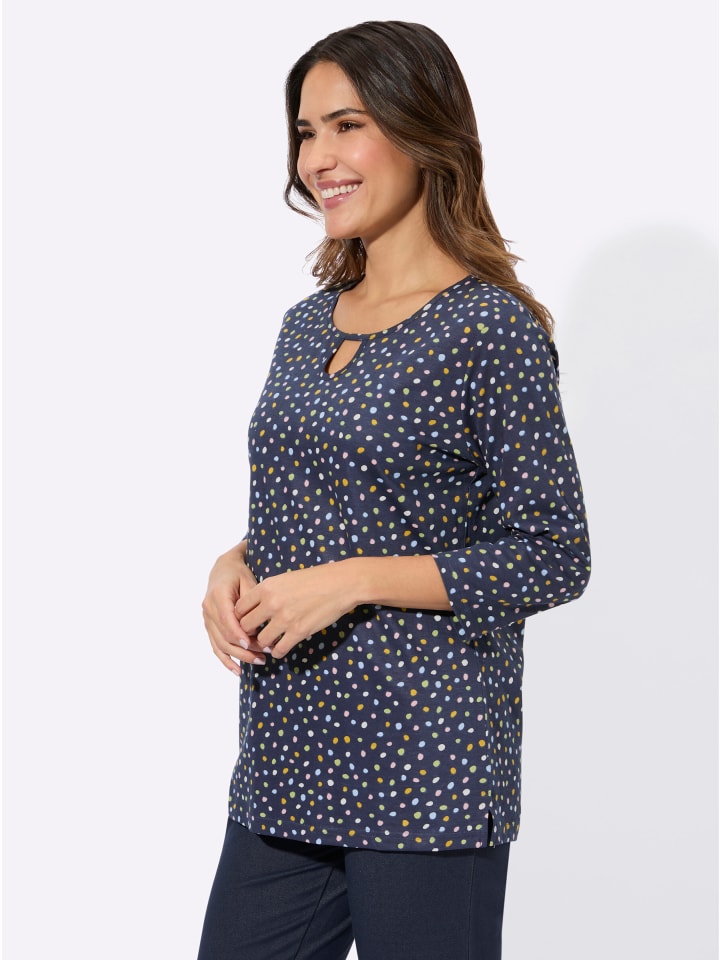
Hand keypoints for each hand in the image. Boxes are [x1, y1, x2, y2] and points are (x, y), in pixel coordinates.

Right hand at [202, 543, 267, 673]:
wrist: (223, 569)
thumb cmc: (239, 574)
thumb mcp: (249, 581)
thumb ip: (251, 602)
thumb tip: (258, 624)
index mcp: (218, 596)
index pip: (226, 620)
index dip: (239, 634)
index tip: (253, 644)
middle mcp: (208, 609)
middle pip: (224, 636)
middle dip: (244, 649)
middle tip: (265, 654)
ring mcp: (207, 619)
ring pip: (220, 644)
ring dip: (239, 656)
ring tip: (259, 661)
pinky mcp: (209, 627)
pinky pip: (215, 647)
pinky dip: (226, 660)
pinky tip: (237, 671)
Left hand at [234, 562, 358, 658]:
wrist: (341, 584)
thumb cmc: (315, 579)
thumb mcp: (285, 579)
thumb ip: (268, 592)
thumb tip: (255, 608)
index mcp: (266, 587)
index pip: (239, 608)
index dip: (240, 617)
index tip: (247, 621)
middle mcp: (272, 603)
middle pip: (246, 626)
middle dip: (249, 632)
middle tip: (255, 635)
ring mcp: (285, 619)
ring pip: (261, 640)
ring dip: (264, 643)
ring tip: (269, 642)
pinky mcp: (299, 632)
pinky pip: (279, 649)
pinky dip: (278, 651)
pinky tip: (281, 648)